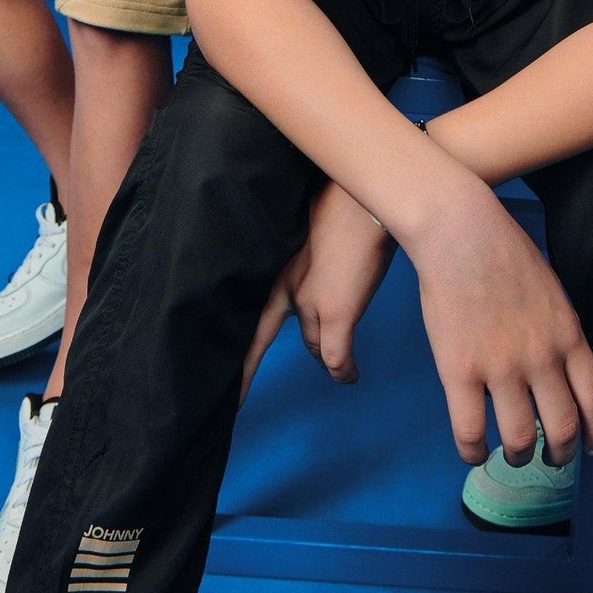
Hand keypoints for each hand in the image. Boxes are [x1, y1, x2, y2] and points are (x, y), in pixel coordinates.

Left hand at [240, 182, 395, 404]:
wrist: (364, 206)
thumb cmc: (346, 210)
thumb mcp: (316, 234)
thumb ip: (310, 258)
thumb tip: (323, 272)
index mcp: (280, 269)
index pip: (253, 318)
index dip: (242, 355)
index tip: (229, 386)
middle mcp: (288, 289)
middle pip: (301, 334)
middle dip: (316, 343)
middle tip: (325, 351)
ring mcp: (310, 304)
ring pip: (318, 346)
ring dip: (331, 354)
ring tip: (342, 363)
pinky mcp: (335, 314)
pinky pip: (336, 359)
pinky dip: (343, 370)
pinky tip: (350, 376)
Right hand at [411, 189, 592, 469]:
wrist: (460, 230)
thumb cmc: (504, 250)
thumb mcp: (550, 291)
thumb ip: (558, 332)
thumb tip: (559, 367)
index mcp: (568, 335)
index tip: (592, 447)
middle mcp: (541, 358)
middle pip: (562, 426)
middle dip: (560, 454)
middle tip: (552, 459)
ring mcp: (501, 367)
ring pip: (520, 438)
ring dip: (519, 455)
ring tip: (513, 455)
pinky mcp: (460, 371)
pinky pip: (470, 431)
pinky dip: (473, 452)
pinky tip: (474, 453)